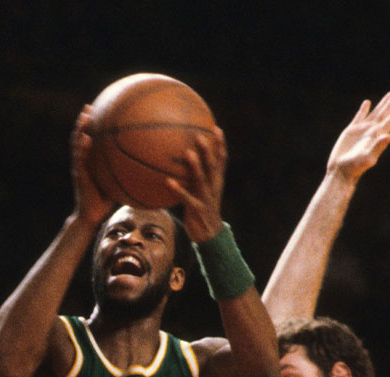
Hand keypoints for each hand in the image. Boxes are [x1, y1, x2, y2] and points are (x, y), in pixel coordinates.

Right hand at [70, 105, 114, 226]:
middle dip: (83, 121)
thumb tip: (146, 165)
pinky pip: (80, 159)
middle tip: (89, 106)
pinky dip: (82, 147)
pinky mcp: (79, 175)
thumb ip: (126, 172)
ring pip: (76, 144)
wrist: (91, 216)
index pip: (88, 140)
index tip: (98, 111)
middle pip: (79, 137)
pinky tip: (87, 138)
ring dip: (79, 129)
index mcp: (89, 162)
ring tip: (85, 116)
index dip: (91, 126)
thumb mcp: (117, 183)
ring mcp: (79, 168)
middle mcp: (82, 162)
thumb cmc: (105, 202)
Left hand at [167, 128, 227, 242]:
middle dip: (209, 149)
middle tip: (200, 134)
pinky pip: (187, 198)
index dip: (221, 144)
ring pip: (202, 179)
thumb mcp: (201, 192)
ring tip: (188, 153)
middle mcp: (214, 187)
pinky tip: (167, 181)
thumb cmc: (201, 211)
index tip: (216, 127)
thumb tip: (177, 164)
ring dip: (195, 166)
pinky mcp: (197, 210)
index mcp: (216, 181)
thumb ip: (194, 178)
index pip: (222, 160)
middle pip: (213, 165)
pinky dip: (178, 190)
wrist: (210, 236)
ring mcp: (206, 198)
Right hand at [326, 85, 389, 181]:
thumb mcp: (368, 157)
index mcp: (378, 134)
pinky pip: (359, 116)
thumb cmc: (355, 167)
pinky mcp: (351, 131)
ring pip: (375, 112)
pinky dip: (364, 109)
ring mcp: (362, 130)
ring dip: (383, 103)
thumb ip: (379, 146)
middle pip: (387, 112)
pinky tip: (367, 103)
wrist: (341, 171)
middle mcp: (373, 130)